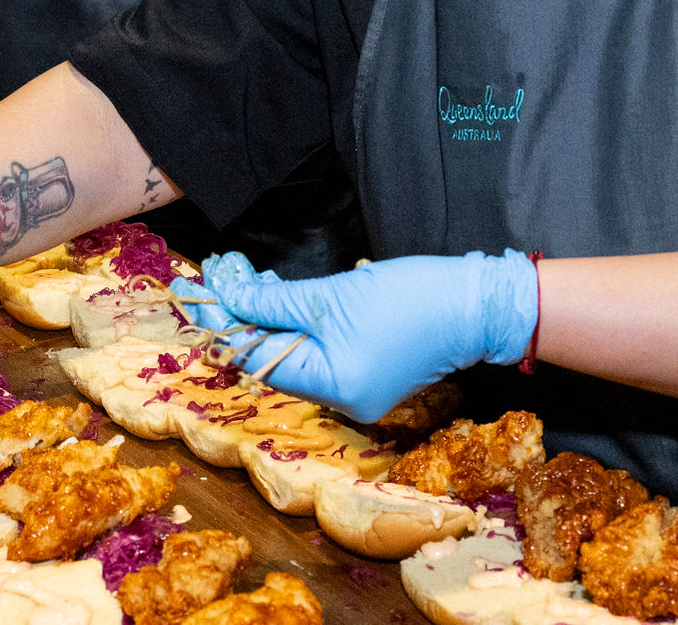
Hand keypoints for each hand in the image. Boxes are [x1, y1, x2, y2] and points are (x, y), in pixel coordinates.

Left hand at [183, 250, 539, 422]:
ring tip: (247, 278)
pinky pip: (319, 353)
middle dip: (245, 318)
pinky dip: (297, 326)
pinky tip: (281, 295)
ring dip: (269, 318)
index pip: (261, 360)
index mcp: (333, 387)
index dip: (228, 325)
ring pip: (296, 355)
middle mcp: (343, 400)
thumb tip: (232, 299)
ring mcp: (358, 391)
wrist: (474, 304)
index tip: (203, 292)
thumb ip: (277, 301)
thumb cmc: (408, 298)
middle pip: (275, 360)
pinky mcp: (369, 374)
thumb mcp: (333, 295)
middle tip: (222, 276)